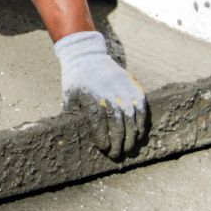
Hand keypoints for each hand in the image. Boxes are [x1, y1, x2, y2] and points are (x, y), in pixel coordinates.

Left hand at [54, 31, 149, 159]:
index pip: (98, 124)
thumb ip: (73, 116)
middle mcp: (109, 94)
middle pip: (117, 123)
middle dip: (118, 142)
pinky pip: (141, 108)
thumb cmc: (76, 81)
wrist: (87, 56)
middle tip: (117, 154)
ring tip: (129, 148)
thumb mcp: (69, 97)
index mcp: (91, 97)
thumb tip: (74, 137)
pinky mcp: (134, 87)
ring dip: (132, 136)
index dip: (102, 138)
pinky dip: (141, 122)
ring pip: (131, 117)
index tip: (104, 149)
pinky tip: (138, 133)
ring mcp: (123, 90)